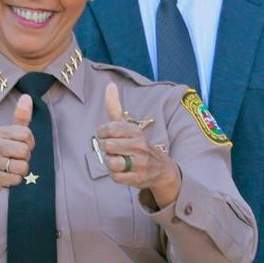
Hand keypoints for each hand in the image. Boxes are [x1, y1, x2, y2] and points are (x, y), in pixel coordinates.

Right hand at [0, 95, 34, 228]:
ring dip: (19, 172)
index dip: (29, 143)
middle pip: (25, 151)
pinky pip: (15, 180)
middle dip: (24, 159)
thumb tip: (27, 96)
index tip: (20, 147)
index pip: (26, 133)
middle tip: (13, 160)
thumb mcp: (5, 135)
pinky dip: (13, 181)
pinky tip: (4, 178)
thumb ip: (19, 118)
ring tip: (8, 170)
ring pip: (22, 167)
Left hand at [95, 83, 181, 206]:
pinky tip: (124, 171)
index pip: (107, 129)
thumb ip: (115, 107)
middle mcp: (139, 145)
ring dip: (110, 163)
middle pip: (106, 146)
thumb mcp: (127, 125)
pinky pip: (115, 177)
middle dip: (106, 150)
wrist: (160, 168)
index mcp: (135, 130)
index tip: (108, 136)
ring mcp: (140, 162)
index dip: (102, 134)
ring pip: (110, 162)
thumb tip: (109, 85)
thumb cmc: (137, 144)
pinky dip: (115, 175)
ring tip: (119, 160)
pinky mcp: (138, 178)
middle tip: (114, 150)